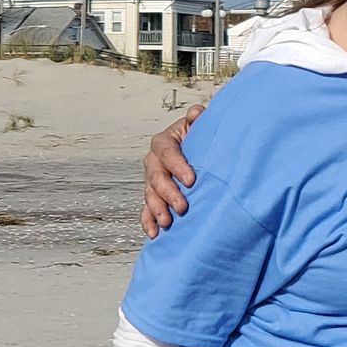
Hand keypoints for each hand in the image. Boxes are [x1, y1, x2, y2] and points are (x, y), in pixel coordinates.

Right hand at [141, 106, 204, 236]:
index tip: (191, 179)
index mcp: (165, 142)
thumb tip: (196, 113)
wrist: (198, 153)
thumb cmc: (199, 140)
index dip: (178, 165)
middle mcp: (154, 161)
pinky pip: (146, 209)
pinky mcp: (153, 196)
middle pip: (156, 176)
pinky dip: (148, 221)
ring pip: (150, 194)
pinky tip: (154, 232)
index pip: (167, 152)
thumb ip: (198, 120)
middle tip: (182, 206)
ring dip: (157, 209)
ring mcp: (152, 180)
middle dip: (168, 193)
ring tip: (168, 222)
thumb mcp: (200, 128)